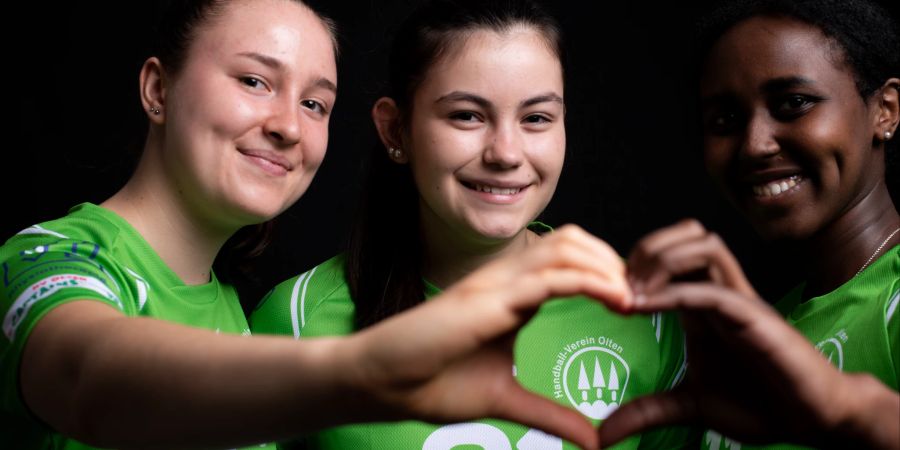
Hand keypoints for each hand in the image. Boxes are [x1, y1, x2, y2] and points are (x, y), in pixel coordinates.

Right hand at [343, 225, 630, 449]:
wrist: (383, 384)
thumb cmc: (433, 384)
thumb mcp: (507, 401)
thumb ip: (550, 414)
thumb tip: (593, 441)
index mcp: (512, 295)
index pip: (568, 260)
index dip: (607, 273)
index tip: (637, 305)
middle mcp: (506, 279)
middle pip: (573, 241)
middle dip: (615, 261)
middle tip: (645, 296)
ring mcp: (496, 284)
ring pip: (565, 248)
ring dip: (609, 266)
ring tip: (635, 297)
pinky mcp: (488, 298)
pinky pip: (549, 276)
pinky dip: (590, 280)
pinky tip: (618, 300)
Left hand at [600, 220, 899, 448]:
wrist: (812, 418)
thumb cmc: (759, 404)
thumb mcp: (690, 406)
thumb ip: (648, 412)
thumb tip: (604, 434)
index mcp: (702, 303)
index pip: (668, 255)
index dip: (632, 265)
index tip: (604, 295)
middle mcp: (720, 292)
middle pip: (685, 234)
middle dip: (645, 250)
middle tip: (618, 286)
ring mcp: (739, 300)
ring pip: (704, 245)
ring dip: (662, 260)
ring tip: (633, 294)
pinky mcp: (756, 317)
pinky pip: (713, 289)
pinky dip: (675, 293)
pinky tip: (645, 308)